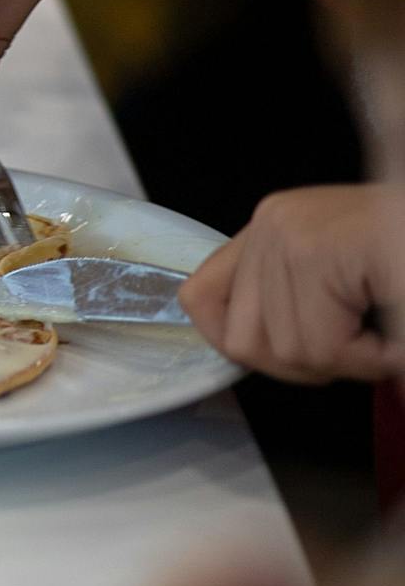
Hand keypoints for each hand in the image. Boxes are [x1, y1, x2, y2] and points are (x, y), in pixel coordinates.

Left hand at [177, 184, 404, 382]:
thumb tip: (234, 347)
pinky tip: (392, 329)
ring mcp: (291, 233)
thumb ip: (290, 308)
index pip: (200, 297)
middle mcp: (272, 221)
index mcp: (275, 228)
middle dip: (311, 364)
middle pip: (242, 341)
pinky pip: (322, 345)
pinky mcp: (318, 251)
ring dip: (352, 361)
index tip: (294, 357)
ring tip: (386, 327)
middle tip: (365, 341)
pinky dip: (369, 358)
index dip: (234, 343)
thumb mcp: (344, 290)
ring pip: (288, 352)